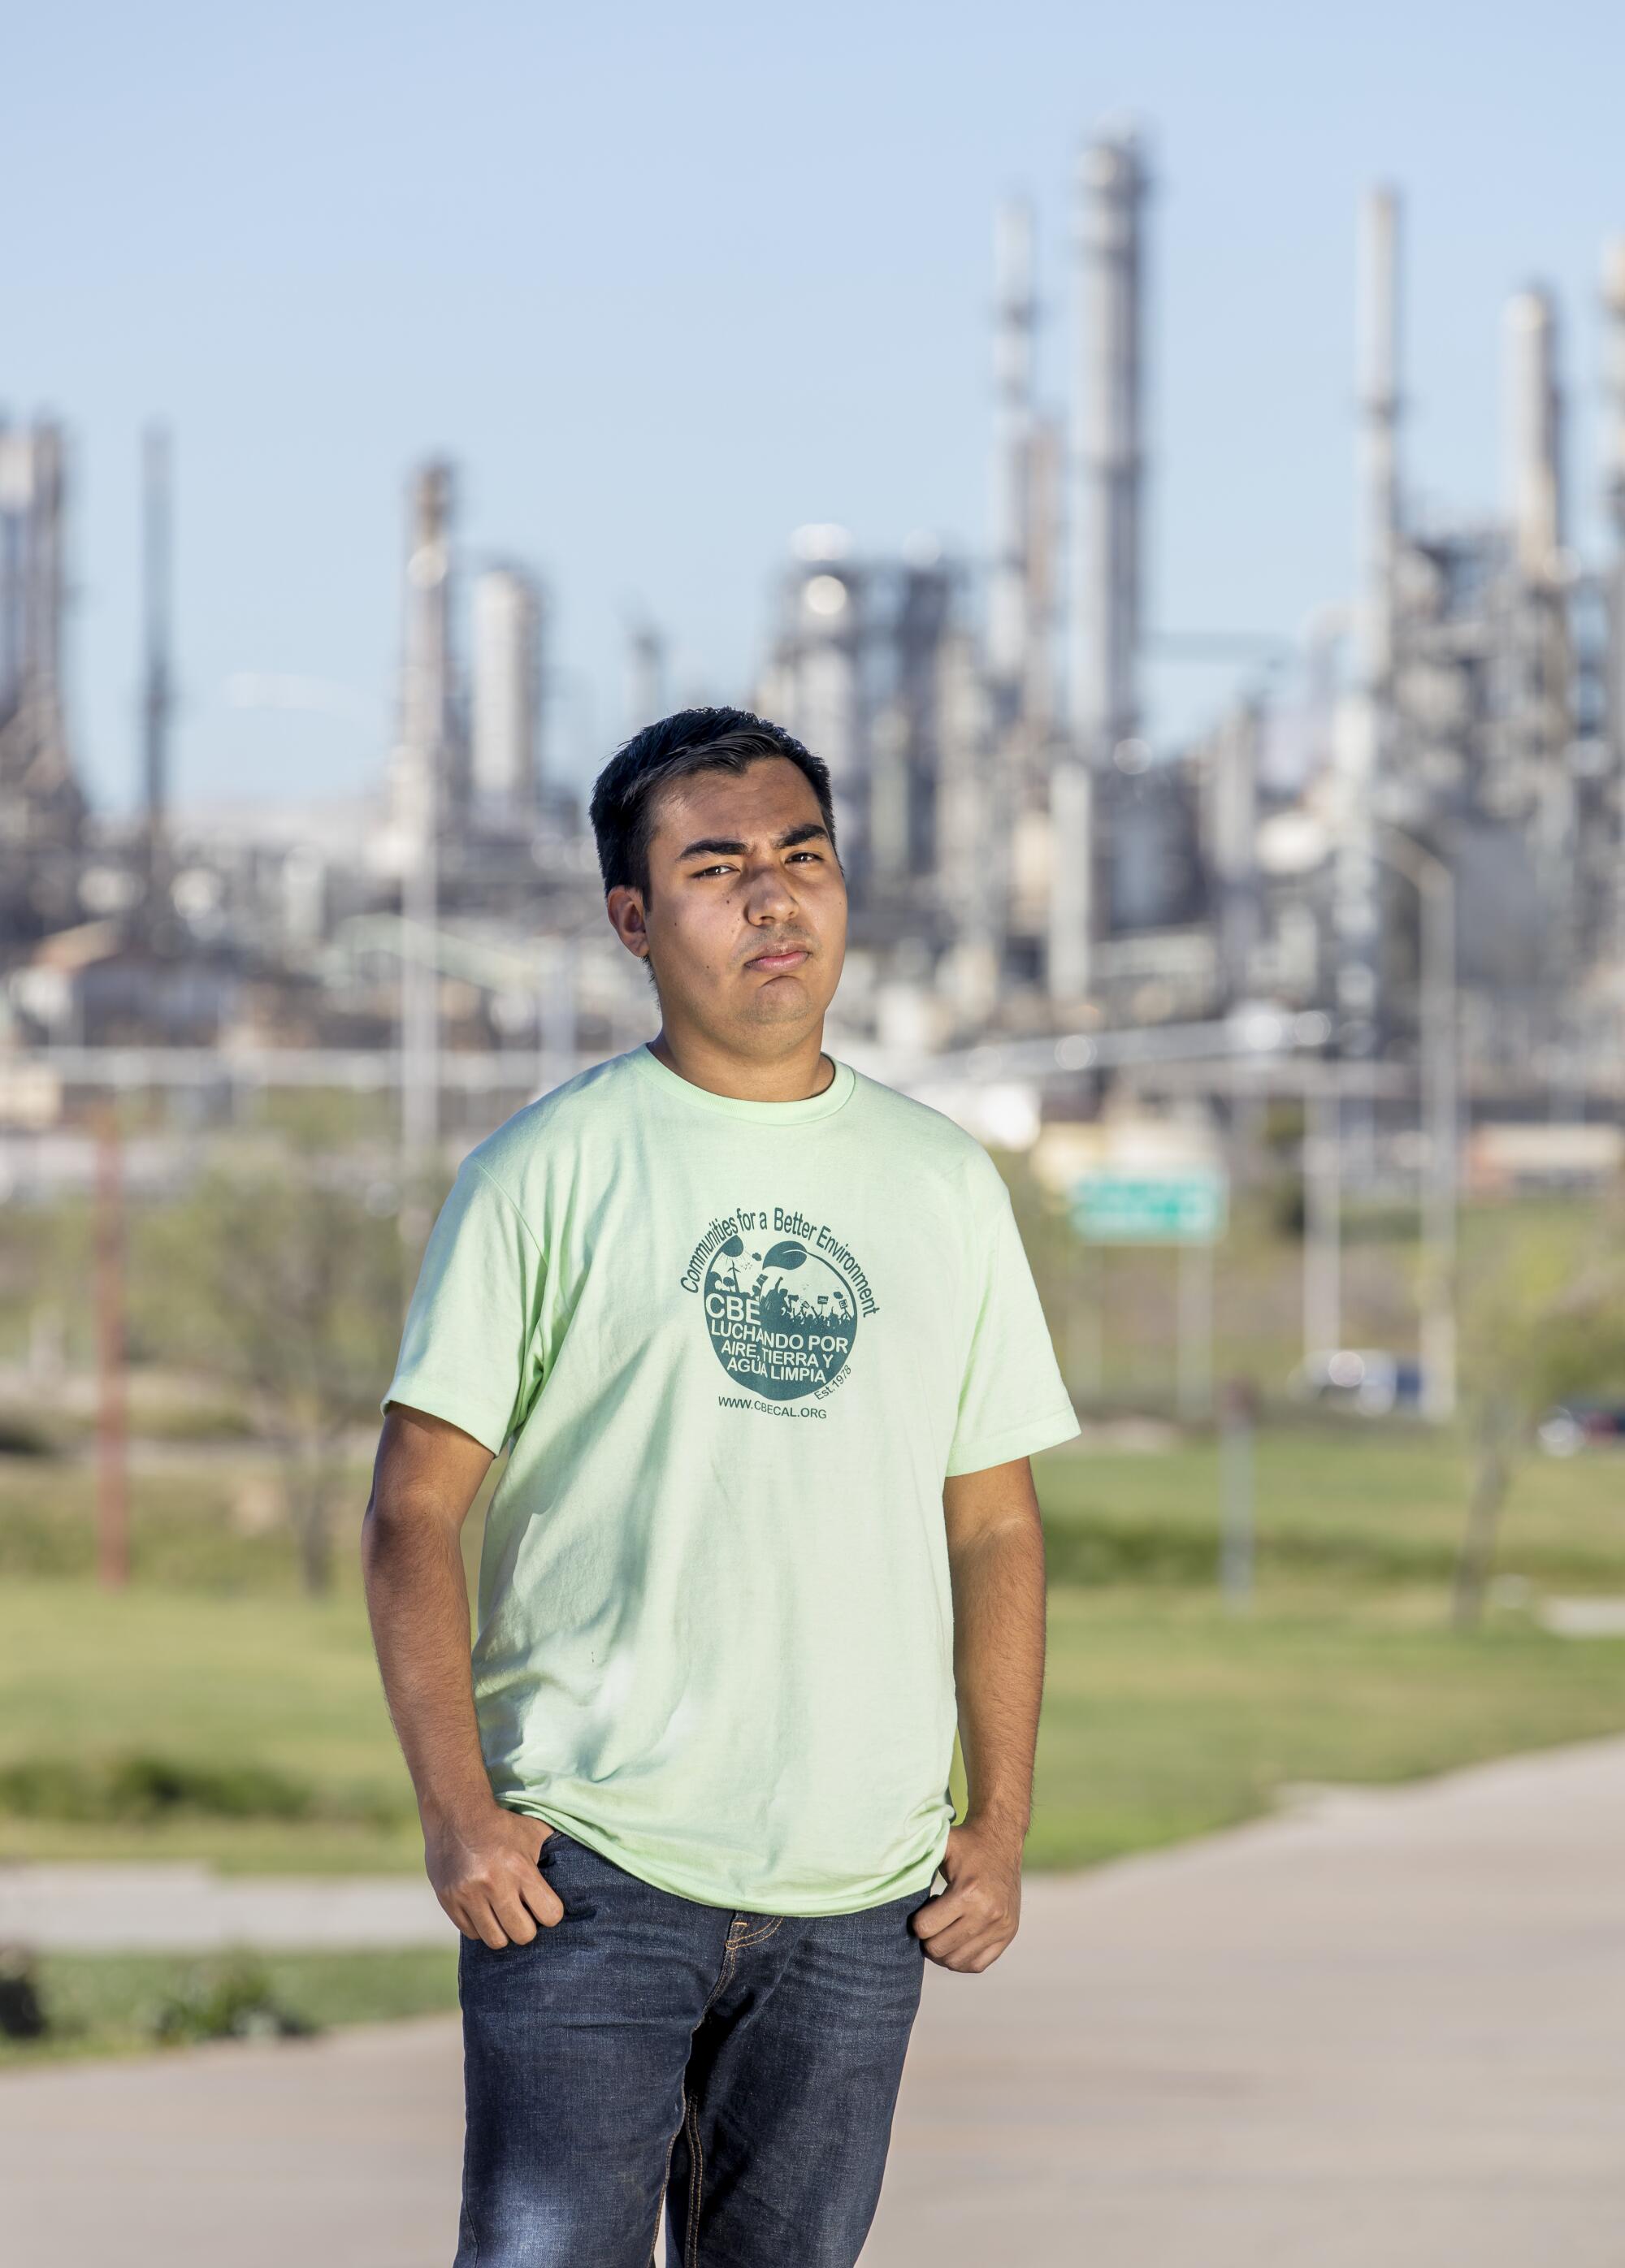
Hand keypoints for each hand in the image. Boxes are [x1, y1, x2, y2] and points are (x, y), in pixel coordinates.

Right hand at [424, 1799, 563, 1946]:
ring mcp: (468, 1895)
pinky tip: (482, 1908)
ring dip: (502, 1930)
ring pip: (496, 1940)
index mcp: (520, 1868)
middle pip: (523, 1935)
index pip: (550, 1915)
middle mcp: (494, 1884)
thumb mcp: (534, 1833)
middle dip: (527, 1927)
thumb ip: (553, 1855)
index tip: (545, 1905)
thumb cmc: (502, 1826)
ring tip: (502, 1913)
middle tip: (522, 1914)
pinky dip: (480, 1926)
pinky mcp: (448, 1901)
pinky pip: (471, 1933)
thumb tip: (577, 1875)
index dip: (550, 1913)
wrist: (456, 1813)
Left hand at [909, 1815, 1022, 1972]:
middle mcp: (988, 1913)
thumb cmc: (965, 1843)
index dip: (916, 1922)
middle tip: (928, 1922)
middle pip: (940, 1949)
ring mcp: (1001, 1927)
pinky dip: (961, 1960)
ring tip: (942, 1929)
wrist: (1001, 1840)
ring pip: (957, 1962)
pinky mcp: (1009, 1934)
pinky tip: (954, 1941)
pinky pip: (978, 1964)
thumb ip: (914, 1859)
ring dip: (942, 1951)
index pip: (926, 1928)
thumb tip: (882, 1874)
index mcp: (968, 1893)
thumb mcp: (940, 1845)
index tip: (920, 1910)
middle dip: (927, 1939)